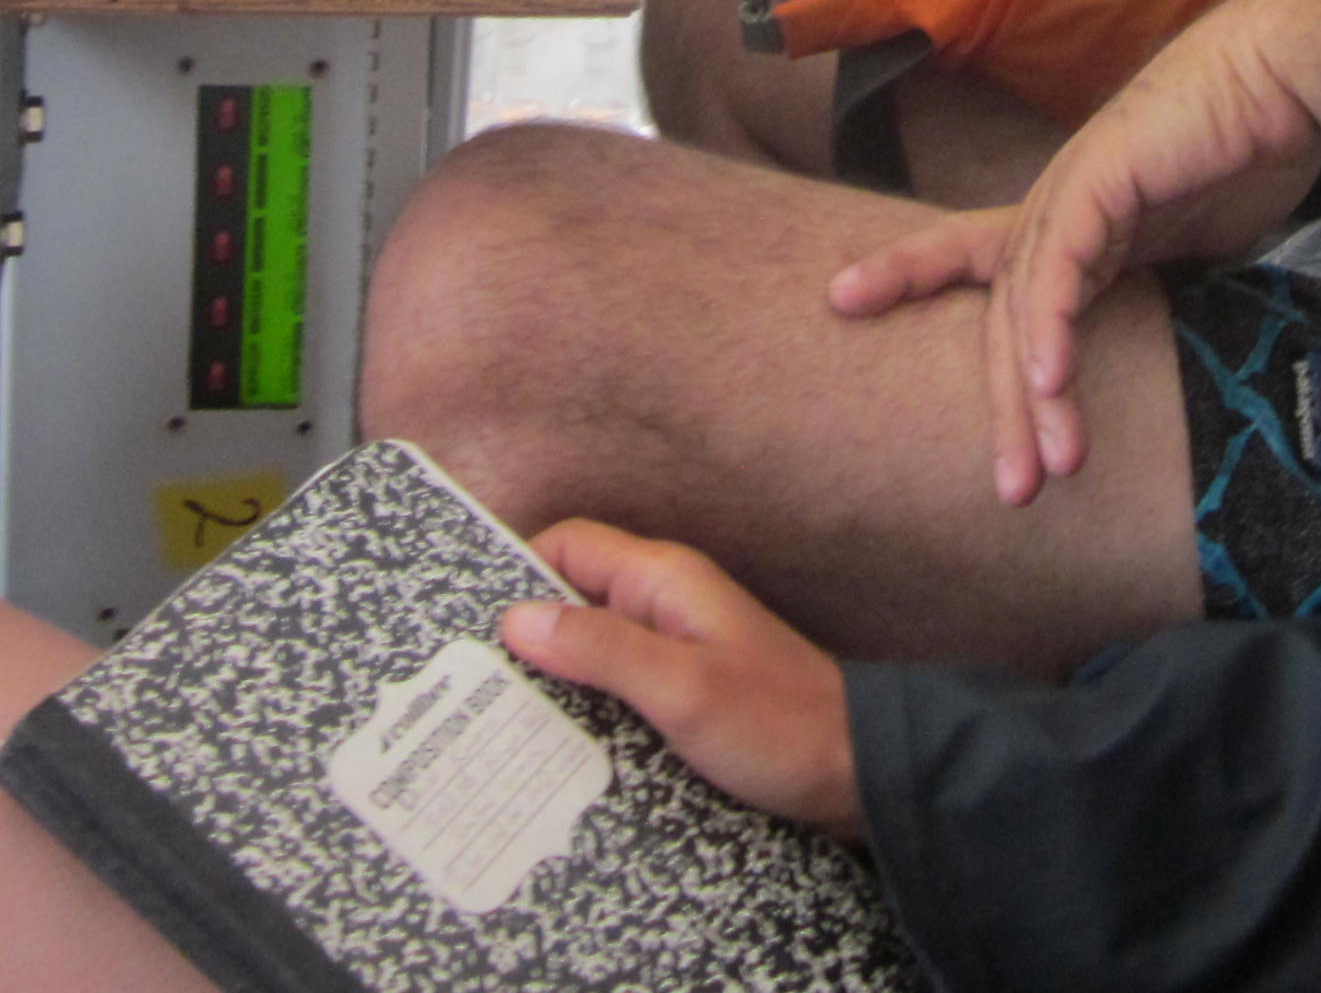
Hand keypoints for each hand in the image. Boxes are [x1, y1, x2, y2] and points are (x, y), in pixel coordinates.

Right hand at [500, 522, 862, 840]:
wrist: (853, 774)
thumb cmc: (778, 724)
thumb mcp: (680, 687)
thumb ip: (601, 649)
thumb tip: (516, 619)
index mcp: (663, 579)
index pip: (567, 546)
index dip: (516, 574)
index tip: (468, 625)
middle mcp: (663, 604)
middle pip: (570, 598)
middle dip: (524, 635)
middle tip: (467, 685)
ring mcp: (673, 649)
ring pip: (589, 648)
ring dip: (551, 678)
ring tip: (494, 724)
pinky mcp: (680, 694)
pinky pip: (614, 688)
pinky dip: (583, 709)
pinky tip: (553, 751)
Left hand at [827, 0, 1320, 503]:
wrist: (1287, 74)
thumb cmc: (1248, 145)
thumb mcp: (1196, 236)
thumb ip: (1161, 279)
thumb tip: (1160, 343)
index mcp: (1075, 214)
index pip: (977, 252)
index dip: (911, 271)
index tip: (841, 297)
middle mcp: (1059, 202)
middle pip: (1002, 312)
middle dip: (1002, 406)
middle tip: (1011, 489)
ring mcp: (1073, 187)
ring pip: (1025, 303)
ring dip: (1033, 395)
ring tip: (1042, 469)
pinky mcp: (1101, 179)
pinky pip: (1063, 267)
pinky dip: (1053, 326)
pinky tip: (1052, 381)